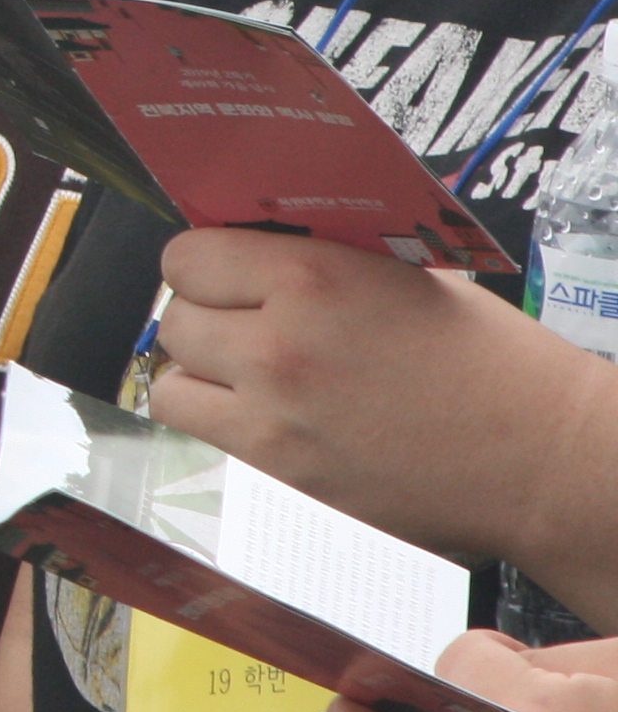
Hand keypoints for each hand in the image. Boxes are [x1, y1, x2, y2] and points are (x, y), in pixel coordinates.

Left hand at [150, 228, 617, 586]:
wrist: (542, 457)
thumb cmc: (492, 363)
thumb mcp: (405, 275)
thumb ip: (321, 261)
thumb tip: (255, 247)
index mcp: (315, 276)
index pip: (188, 255)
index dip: (205, 265)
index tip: (226, 275)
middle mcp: (282, 338)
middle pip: (174, 314)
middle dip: (205, 315)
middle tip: (243, 324)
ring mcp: (275, 407)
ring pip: (170, 373)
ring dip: (200, 367)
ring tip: (246, 370)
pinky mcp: (281, 464)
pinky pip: (192, 424)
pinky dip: (209, 414)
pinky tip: (253, 410)